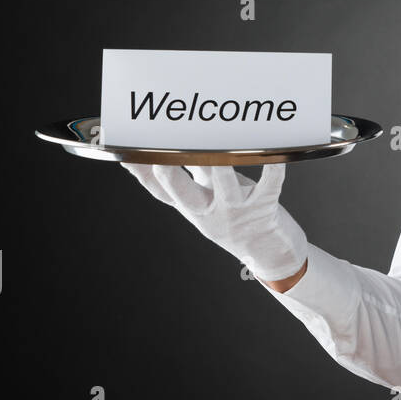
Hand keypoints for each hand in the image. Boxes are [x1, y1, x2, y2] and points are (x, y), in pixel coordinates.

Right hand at [121, 162, 308, 282]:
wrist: (271, 255)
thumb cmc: (240, 218)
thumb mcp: (213, 198)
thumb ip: (198, 172)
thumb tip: (182, 145)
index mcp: (194, 208)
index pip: (161, 193)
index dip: (142, 174)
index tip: (127, 154)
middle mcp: (210, 212)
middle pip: (182, 195)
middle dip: (169, 175)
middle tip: (160, 153)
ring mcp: (237, 213)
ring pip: (225, 187)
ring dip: (220, 165)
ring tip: (217, 144)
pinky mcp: (265, 210)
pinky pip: (269, 186)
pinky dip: (273, 170)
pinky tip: (273, 154)